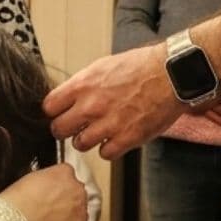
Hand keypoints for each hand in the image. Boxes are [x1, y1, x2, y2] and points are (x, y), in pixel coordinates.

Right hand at [1, 164, 90, 220]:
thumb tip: (44, 190)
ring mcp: (81, 215)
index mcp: (64, 174)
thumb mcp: (28, 180)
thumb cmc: (13, 205)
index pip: (69, 179)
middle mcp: (77, 192)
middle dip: (66, 209)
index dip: (60, 192)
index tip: (52, 199)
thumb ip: (44, 181)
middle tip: (50, 218)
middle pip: (77, 200)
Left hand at [44, 45, 180, 159]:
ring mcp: (108, 124)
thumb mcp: (103, 66)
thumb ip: (83, 85)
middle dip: (66, 129)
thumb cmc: (141, 66)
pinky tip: (116, 138)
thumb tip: (68, 98)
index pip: (49, 107)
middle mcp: (91, 106)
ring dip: (87, 140)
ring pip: (80, 145)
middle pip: (59, 130)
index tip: (61, 114)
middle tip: (76, 127)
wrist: (171, 73)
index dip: (54, 112)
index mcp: (83, 85)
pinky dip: (109, 149)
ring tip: (99, 132)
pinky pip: (105, 154)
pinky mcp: (127, 138)